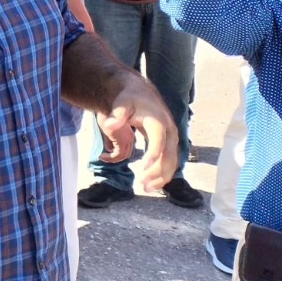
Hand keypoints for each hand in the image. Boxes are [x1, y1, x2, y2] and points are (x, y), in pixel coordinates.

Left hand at [96, 78, 178, 192]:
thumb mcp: (121, 104)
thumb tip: (109, 125)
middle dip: (157, 172)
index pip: (158, 140)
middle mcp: (169, 131)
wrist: (140, 92)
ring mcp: (171, 138)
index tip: (142, 168)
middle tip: (142, 185)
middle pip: (168, 155)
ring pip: (172, 161)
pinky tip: (152, 184)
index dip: (152, 155)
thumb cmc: (129, 99)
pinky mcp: (170, 143)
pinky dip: (163, 174)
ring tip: (146, 188)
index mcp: (158, 122)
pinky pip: (170, 161)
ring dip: (161, 177)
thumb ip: (116, 115)